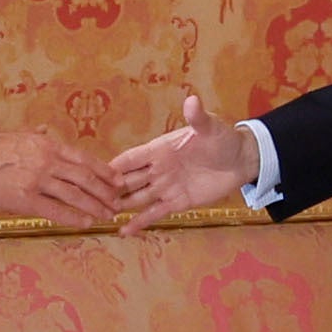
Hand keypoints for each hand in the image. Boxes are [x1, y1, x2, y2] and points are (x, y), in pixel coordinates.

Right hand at [0, 129, 122, 228]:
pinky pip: (55, 210)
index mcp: (45, 143)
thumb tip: (44, 129)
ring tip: (107, 214)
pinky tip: (85, 222)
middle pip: (85, 177)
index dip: (103, 171)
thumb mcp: (15, 133)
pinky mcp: (24, 199)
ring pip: (75, 195)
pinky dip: (73, 217)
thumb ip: (34, 134)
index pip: (83, 158)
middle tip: (118, 201)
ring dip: (95, 206)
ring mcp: (37, 180)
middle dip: (105, 191)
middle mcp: (46, 160)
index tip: (116, 179)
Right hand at [110, 93, 258, 233]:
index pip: (132, 158)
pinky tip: (123, 231)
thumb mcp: (211, 128)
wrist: (240, 161)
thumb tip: (192, 100)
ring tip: (101, 215)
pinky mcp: (177, 202)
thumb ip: (198, 118)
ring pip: (137, 198)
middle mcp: (158, 169)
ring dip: (121, 205)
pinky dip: (139, 222)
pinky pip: (154, 213)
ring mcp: (166, 187)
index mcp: (160, 149)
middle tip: (91, 200)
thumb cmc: (223, 139)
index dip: (116, 165)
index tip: (97, 174)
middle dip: (111, 189)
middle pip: (128, 180)